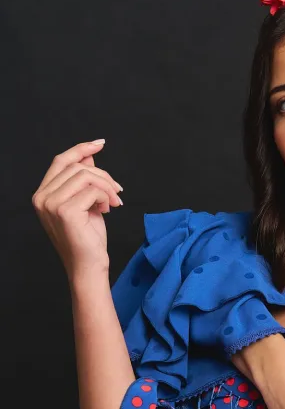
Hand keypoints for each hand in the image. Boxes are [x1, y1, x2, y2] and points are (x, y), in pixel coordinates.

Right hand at [32, 140, 123, 280]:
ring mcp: (50, 204)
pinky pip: (93, 190)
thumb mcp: (86, 202)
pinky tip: (108, 210)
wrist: (88, 264)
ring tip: (114, 203)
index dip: (81, 149)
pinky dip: (106, 198)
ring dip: (107, 187)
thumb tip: (89, 156)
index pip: (61, 161)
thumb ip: (84, 180)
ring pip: (86, 176)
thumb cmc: (88, 237)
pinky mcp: (64, 211)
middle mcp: (41, 197)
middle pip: (78, 167)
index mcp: (43, 193)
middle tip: (118, 192)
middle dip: (104, 176)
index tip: (100, 143)